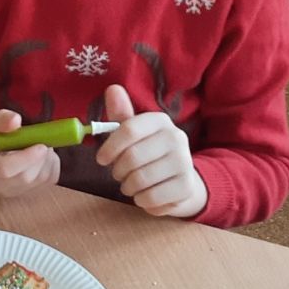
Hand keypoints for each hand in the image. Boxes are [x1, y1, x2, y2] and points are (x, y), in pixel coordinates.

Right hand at [0, 109, 60, 197]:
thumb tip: (15, 121)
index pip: (4, 170)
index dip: (25, 158)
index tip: (40, 145)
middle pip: (25, 177)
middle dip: (40, 157)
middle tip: (42, 139)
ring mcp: (13, 191)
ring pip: (40, 178)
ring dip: (47, 158)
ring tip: (38, 143)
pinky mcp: (30, 192)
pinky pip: (49, 179)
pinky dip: (52, 163)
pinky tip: (42, 154)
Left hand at [95, 85, 207, 218]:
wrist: (181, 180)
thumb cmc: (149, 154)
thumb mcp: (134, 133)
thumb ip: (121, 114)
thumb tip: (112, 88)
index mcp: (160, 121)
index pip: (128, 129)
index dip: (109, 147)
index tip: (101, 159)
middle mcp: (176, 137)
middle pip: (132, 157)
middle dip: (118, 171)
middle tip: (119, 174)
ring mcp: (184, 162)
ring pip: (140, 179)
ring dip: (128, 187)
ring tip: (131, 184)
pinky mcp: (186, 186)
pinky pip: (151, 197)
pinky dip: (141, 200)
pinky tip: (145, 195)